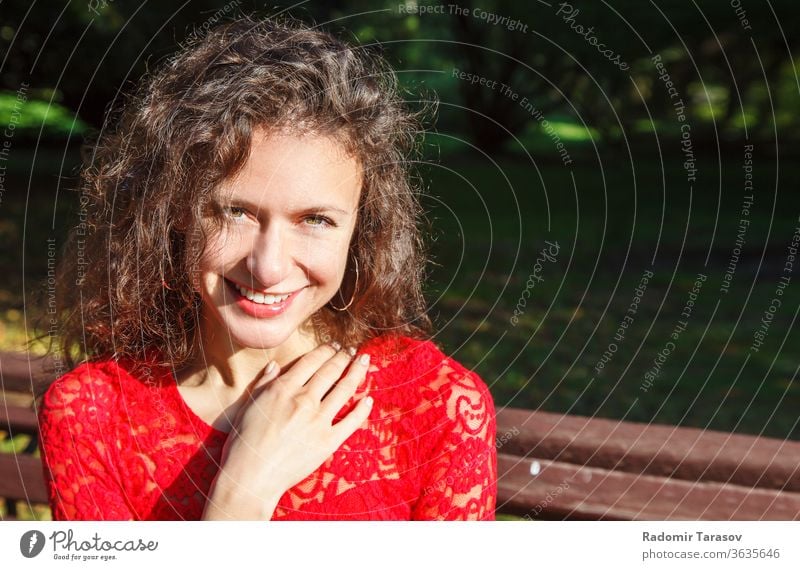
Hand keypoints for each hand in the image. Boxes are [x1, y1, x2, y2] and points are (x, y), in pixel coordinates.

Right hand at [203, 343, 372, 519]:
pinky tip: (368, 399)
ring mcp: (319, 420)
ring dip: (357, 372)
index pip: (312, 361)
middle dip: (344, 357)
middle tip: (351, 350)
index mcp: (284, 389)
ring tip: (364, 362)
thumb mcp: (249, 405)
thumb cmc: (243, 443)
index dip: (326, 350)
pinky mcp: (328, 442)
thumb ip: (265, 383)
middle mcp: (304, 400)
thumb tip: (276, 364)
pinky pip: (352, 421)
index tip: (334, 346)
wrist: (250, 478)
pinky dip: (363, 408)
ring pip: (345, 389)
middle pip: (331, 371)